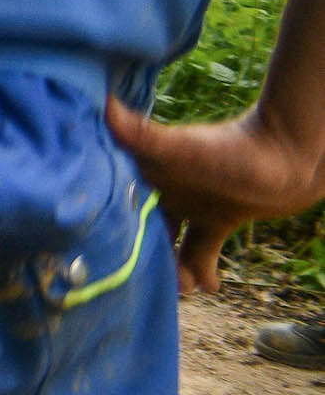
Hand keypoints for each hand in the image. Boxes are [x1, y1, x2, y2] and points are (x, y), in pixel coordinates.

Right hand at [106, 94, 324, 292]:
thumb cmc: (237, 148)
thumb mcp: (185, 149)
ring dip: (175, 268)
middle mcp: (166, 188)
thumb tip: (105, 105)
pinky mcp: (220, 218)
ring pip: (172, 244)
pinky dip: (203, 270)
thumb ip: (144, 134)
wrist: (295, 155)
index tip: (99, 254)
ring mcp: (193, 204)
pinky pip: (203, 250)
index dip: (109, 226)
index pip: (120, 202)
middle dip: (143, 256)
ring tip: (183, 289)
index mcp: (150, 170)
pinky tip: (209, 288)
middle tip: (145, 284)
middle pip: (144, 228)